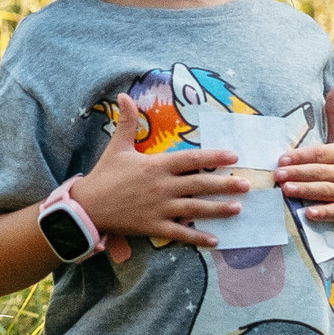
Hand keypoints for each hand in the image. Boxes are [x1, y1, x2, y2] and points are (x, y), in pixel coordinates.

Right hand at [72, 93, 247, 249]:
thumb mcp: (117, 146)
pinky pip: (180, 233)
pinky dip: (198, 237)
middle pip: (200, 185)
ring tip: (238, 209)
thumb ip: (127, 122)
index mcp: (156, 165)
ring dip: (218, 209)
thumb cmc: (104, 175)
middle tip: (246, 184)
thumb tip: (124, 95)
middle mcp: (162, 187)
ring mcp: (159, 208)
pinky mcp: (154, 226)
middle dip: (225, 184)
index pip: (191, 159)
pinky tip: (215, 240)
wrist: (87, 207)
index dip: (213, 157)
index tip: (233, 156)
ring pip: (195, 209)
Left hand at [277, 86, 333, 230]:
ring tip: (285, 190)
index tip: (281, 158)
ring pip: (324, 191)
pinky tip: (308, 214)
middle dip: (297, 173)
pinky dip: (322, 213)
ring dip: (305, 191)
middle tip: (276, 175)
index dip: (300, 156)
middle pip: (319, 172)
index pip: (319, 153)